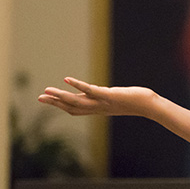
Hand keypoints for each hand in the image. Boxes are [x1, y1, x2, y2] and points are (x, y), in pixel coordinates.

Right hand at [38, 77, 156, 117]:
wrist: (150, 106)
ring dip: (60, 96)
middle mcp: (98, 108)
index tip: (47, 100)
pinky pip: (90, 91)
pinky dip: (77, 85)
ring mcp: (102, 103)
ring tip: (46, 90)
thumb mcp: (117, 99)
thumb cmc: (137, 101)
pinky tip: (66, 79)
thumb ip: (106, 97)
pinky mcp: (109, 96)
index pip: (75, 109)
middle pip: (72, 107)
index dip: (60, 106)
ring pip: (77, 102)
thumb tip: (98, 92)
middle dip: (55, 103)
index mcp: (99, 109)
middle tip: (39, 97)